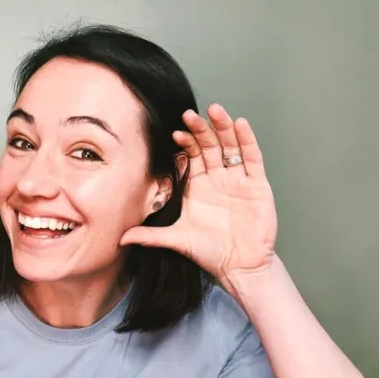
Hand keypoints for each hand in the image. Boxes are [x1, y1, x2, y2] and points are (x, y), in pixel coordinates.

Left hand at [120, 103, 277, 288]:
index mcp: (198, 186)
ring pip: (230, 146)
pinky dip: (247, 141)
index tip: (174, 133)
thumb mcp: (177, 239)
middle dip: (200, 130)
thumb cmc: (210, 251)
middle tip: (189, 114)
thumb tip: (121, 238)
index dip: (185, 143)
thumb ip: (150, 235)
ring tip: (215, 111)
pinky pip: (252, 158)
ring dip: (223, 128)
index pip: (191, 156)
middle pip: (209, 146)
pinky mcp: (257, 185)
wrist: (240, 267)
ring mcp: (238, 179)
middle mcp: (217, 178)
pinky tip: (240, 124)